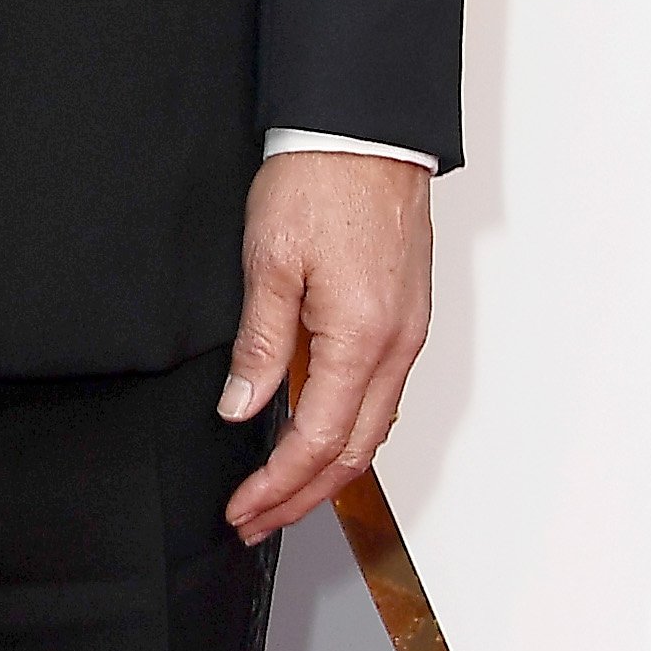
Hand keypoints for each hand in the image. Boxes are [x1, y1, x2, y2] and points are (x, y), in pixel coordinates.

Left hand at [219, 155, 430, 545]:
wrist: (366, 130)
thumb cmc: (320, 181)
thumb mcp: (269, 264)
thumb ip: (260, 346)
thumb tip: (242, 407)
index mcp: (362, 338)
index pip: (317, 441)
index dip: (276, 485)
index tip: (242, 508)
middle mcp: (398, 345)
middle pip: (353, 453)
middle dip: (302, 498)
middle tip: (256, 521)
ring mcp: (409, 333)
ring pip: (372, 429)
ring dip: (326, 471)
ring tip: (281, 494)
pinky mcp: (408, 317)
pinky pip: (383, 395)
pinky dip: (349, 432)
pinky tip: (319, 438)